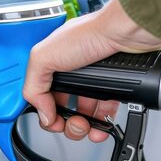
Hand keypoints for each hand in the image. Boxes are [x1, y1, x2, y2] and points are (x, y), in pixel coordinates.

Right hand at [23, 0, 160, 140]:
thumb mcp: (45, 56)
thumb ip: (34, 85)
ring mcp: (92, 79)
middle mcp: (71, 71)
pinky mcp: (112, 86)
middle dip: (64, 122)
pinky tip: (100, 128)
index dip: (44, 111)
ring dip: (81, 127)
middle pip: (61, 106)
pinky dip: (101, 125)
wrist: (126, 32)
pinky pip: (104, 111)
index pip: (40, 95)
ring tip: (86, 128)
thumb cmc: (91, 33)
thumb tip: (42, 112)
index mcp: (52, 62)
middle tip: (72, 124)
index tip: (51, 120)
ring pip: (82, 113)